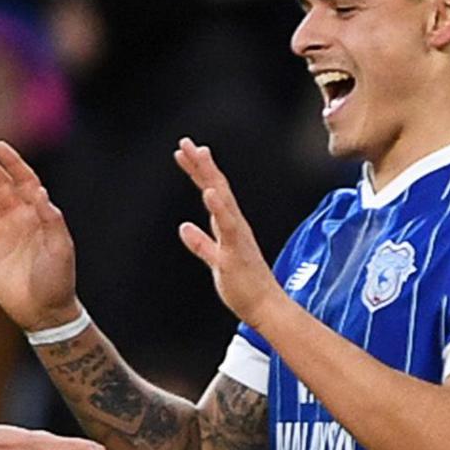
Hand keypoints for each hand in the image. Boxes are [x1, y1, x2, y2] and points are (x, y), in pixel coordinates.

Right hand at [0, 139, 81, 332]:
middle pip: (0, 185)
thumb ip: (52, 220)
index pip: (24, 181)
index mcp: (38, 215)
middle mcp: (18, 220)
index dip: (12, 163)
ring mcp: (1, 235)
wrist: (44, 312)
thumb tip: (40, 192)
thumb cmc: (58, 280)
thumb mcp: (61, 248)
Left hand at [173, 138, 284, 326]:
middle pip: (216, 187)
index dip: (199, 170)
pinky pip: (227, 227)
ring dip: (210, 176)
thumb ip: (200, 243)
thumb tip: (185, 228)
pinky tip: (210, 192)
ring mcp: (236, 236)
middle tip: (186, 142)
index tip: (187, 152)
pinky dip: (219, 208)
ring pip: (222, 200)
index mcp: (229, 226)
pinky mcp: (235, 251)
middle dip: (201, 164)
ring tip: (199, 155)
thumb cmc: (244, 285)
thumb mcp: (215, 260)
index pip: (212, 191)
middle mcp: (235, 225)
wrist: (265, 307)